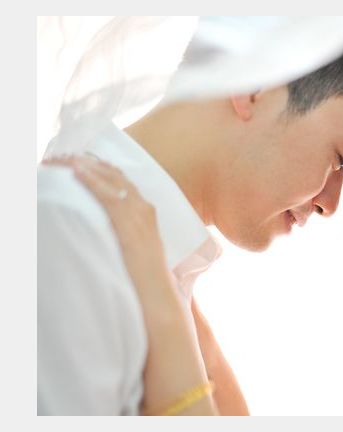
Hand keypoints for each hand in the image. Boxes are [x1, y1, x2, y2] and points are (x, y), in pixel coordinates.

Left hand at [44, 156, 172, 300]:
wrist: (156, 292)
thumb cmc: (145, 276)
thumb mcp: (137, 247)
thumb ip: (125, 232)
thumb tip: (105, 229)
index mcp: (147, 211)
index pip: (122, 181)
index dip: (101, 168)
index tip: (80, 160)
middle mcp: (144, 207)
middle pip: (115, 175)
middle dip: (89, 162)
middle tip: (65, 155)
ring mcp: (138, 214)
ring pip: (110, 180)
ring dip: (85, 166)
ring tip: (64, 158)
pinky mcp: (129, 224)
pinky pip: (108, 195)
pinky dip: (92, 181)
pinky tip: (77, 172)